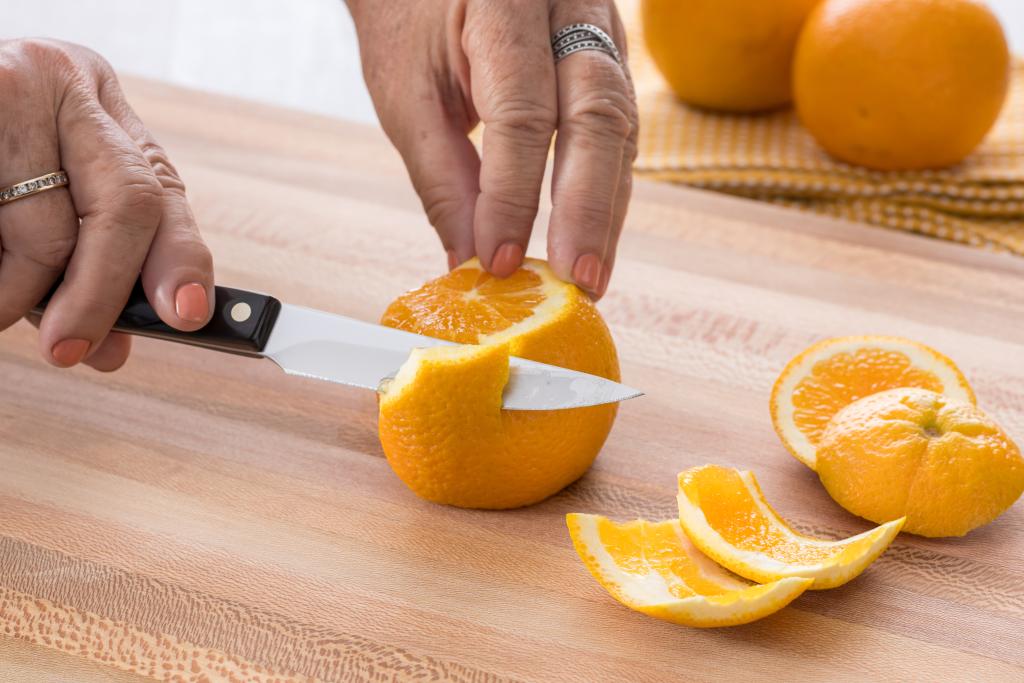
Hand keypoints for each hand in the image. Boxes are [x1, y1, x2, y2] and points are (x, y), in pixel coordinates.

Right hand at [0, 39, 213, 369]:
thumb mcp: (56, 184)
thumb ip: (99, 258)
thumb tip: (110, 351)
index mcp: (102, 102)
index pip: (159, 193)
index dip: (180, 259)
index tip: (185, 315)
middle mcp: (63, 79)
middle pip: (121, 205)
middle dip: (98, 294)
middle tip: (67, 349)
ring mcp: (6, 83)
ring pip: (39, 229)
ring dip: (16, 289)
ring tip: (0, 300)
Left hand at [348, 0, 636, 298]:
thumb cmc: (408, 17)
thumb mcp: (406, 94)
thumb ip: (442, 179)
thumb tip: (469, 259)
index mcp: (504, 1)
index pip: (522, 113)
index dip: (513, 196)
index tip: (498, 260)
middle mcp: (568, 1)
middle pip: (598, 114)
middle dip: (587, 210)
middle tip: (576, 280)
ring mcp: (599, 21)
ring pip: (621, 124)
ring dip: (607, 209)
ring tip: (590, 274)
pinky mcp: (610, 49)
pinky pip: (619, 124)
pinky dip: (606, 186)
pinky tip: (594, 235)